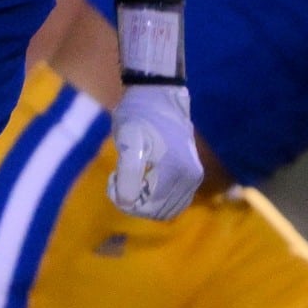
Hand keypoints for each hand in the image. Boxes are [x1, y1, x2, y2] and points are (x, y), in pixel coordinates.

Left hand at [108, 81, 201, 219]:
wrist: (158, 96)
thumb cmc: (139, 116)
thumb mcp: (127, 141)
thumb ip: (127, 174)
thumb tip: (127, 204)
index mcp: (176, 171)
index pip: (148, 207)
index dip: (125, 200)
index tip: (113, 178)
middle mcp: (191, 179)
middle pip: (157, 211)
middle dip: (134, 201)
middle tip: (118, 178)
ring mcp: (194, 178)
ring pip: (166, 210)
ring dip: (145, 201)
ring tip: (131, 178)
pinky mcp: (193, 176)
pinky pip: (173, 201)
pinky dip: (156, 197)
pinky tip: (144, 179)